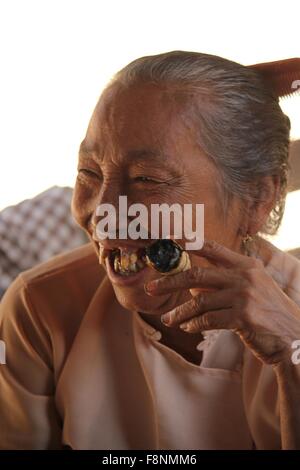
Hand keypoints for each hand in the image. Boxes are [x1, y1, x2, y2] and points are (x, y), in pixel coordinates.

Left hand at [145, 240, 299, 366]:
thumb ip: (224, 283)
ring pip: (200, 302)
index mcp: (247, 265)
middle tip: (151, 288)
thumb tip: (192, 287)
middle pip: (197, 276)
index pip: (214, 249)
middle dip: (170, 282)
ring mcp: (244, 297)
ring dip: (180, 312)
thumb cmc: (270, 313)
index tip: (171, 242)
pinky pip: (208, 320)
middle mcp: (245, 277)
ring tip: (168, 319)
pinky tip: (187, 327)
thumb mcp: (253, 289)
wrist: (295, 336)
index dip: (191, 244)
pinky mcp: (243, 317)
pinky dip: (194, 324)